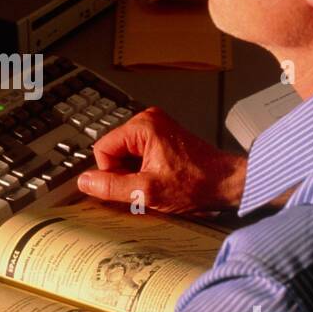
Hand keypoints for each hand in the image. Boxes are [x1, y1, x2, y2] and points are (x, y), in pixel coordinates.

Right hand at [76, 106, 245, 214]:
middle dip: (124, 173)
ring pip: (125, 155)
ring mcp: (156, 127)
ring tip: (156, 182)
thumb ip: (112, 186)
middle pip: (113, 151)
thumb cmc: (197, 183)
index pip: (102, 149)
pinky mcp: (162, 137)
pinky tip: (160, 178)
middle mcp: (148, 120)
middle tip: (146, 185)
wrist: (226, 183)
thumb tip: (85, 183)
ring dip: (134, 173)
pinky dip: (143, 170)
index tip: (130, 185)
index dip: (111, 173)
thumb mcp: (148, 191)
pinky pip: (137, 155)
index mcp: (143, 126)